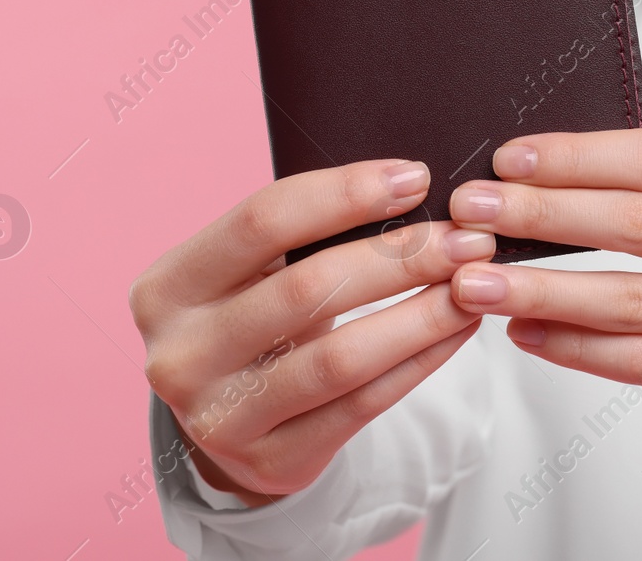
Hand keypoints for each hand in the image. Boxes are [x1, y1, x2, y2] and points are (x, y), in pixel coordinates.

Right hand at [130, 159, 495, 501]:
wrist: (231, 418)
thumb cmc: (254, 317)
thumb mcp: (253, 272)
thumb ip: (305, 231)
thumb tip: (410, 187)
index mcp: (167, 288)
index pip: (262, 222)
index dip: (344, 194)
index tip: (416, 178)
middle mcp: (180, 355)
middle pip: (308, 288)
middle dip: (401, 257)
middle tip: (468, 237)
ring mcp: (219, 418)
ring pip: (341, 357)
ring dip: (422, 314)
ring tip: (474, 284)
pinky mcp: (270, 462)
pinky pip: (364, 404)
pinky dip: (421, 360)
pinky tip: (458, 329)